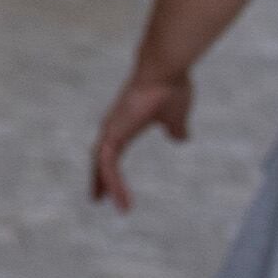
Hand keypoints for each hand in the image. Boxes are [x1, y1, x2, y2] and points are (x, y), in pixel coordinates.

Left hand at [92, 67, 192, 208]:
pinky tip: (118, 199)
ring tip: (120, 207)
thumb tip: (180, 138)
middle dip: (99, 178)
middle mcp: (114, 125)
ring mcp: (111, 128)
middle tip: (97, 198)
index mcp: (126, 123)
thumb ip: (176, 128)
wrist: (166, 69)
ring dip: (109, 186)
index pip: (112, 150)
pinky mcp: (114, 132)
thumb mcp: (176, 116)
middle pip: (101, 158)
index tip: (109, 182)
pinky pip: (107, 164)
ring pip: (104, 164)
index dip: (110, 166)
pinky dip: (111, 183)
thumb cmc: (171, 87)